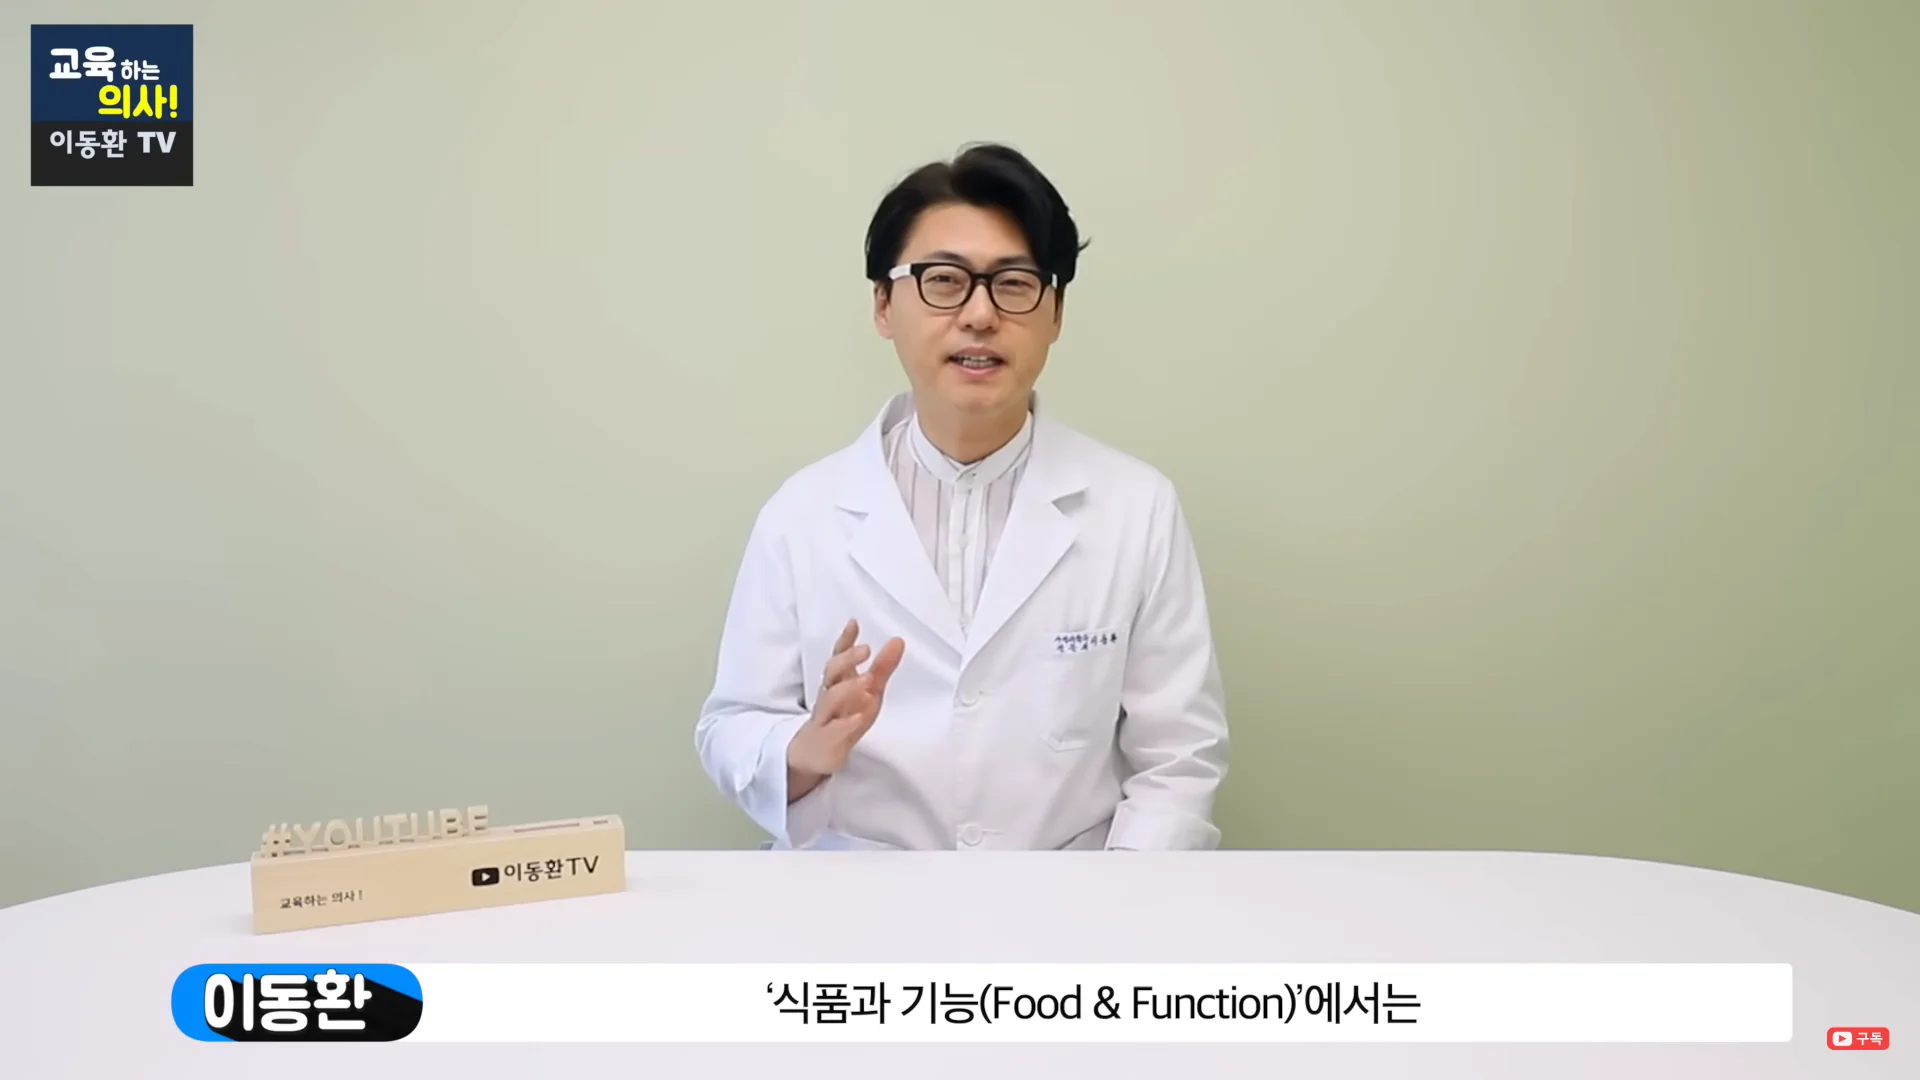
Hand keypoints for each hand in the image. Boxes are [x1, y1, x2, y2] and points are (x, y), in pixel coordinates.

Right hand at [786, 618, 904, 800]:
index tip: (854, 623)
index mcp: (838, 681)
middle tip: (865, 649)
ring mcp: (825, 717)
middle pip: (831, 672)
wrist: (815, 753)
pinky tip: (858, 718)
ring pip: (829, 700)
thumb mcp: (868, 691)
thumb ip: (882, 668)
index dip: (845, 640)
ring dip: (847, 689)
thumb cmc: (843, 715)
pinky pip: (833, 730)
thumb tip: (898, 640)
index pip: (838, 656)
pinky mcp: (826, 739)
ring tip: (866, 681)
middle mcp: (829, 695)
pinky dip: (845, 724)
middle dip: (846, 659)